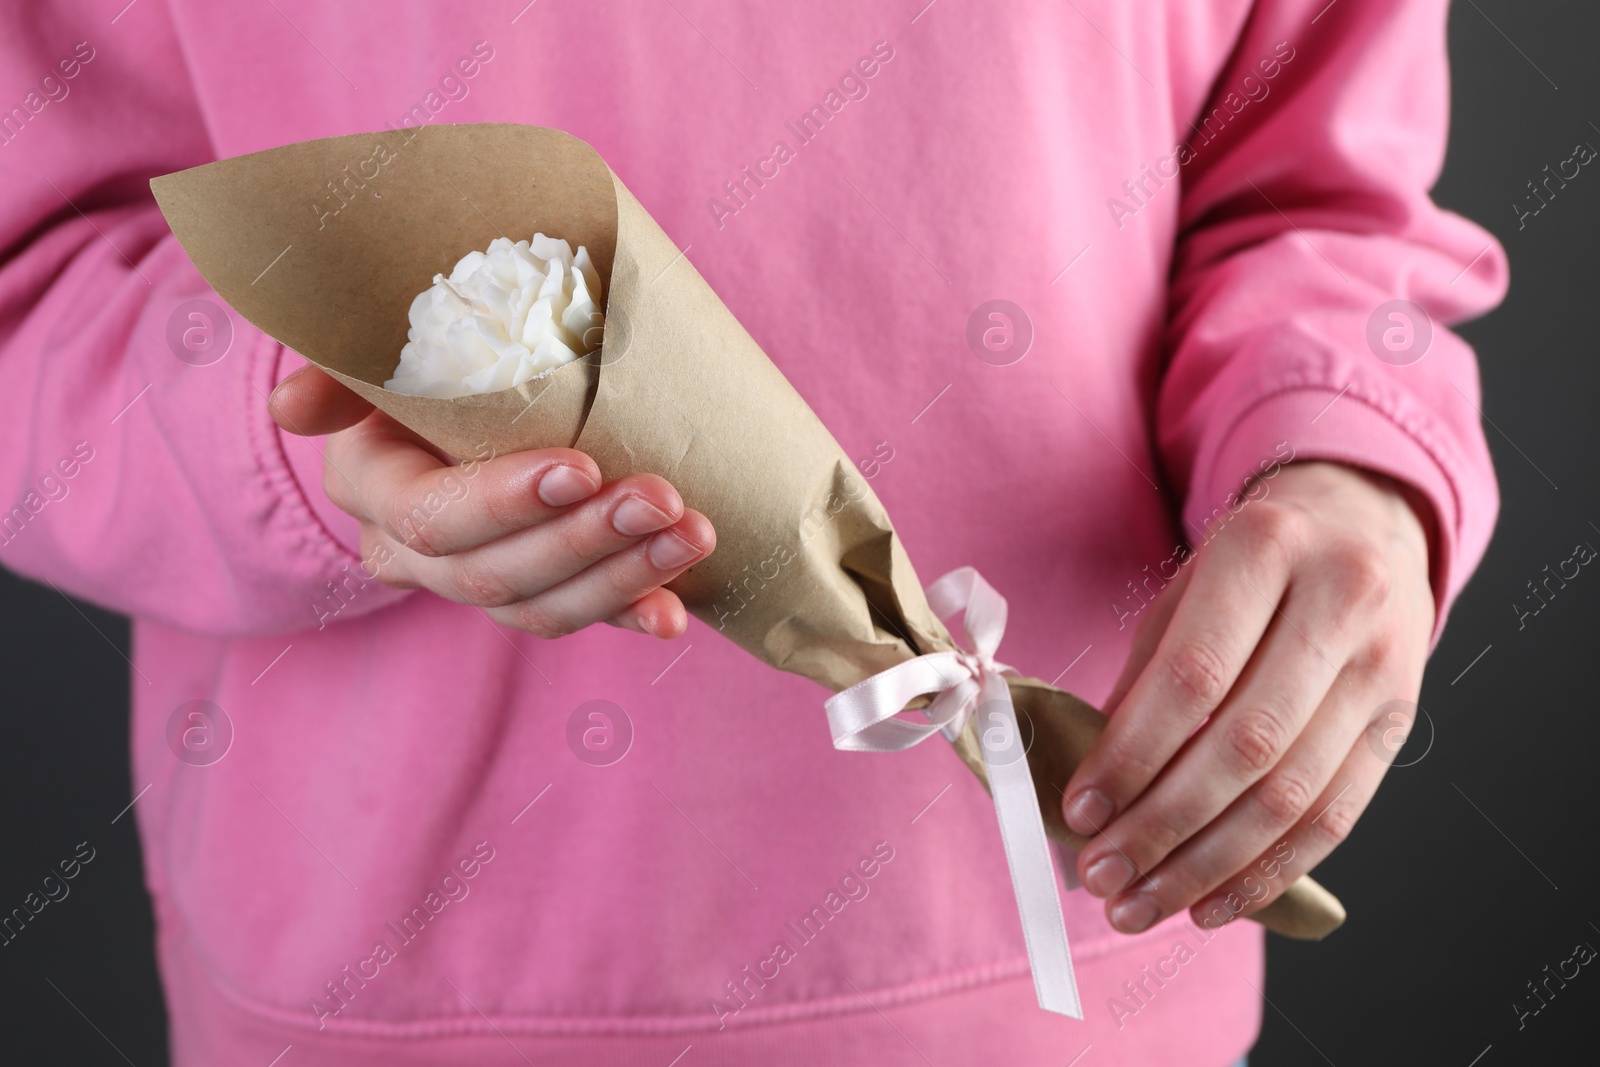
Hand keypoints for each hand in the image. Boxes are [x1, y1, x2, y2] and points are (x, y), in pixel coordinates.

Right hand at [269, 365, 714, 637]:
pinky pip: (576, 619)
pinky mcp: (530, 595)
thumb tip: (292, 405)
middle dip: (585, 540)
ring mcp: (471, 581)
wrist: (461, 385)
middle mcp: (411, 551)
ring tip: (692, 534)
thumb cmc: (428, 351)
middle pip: (493, 573)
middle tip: (662, 499)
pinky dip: (629, 615)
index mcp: (371, 485)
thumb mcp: (383, 344)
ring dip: (623, 577)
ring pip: (539, 608)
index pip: (431, 516)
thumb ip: (345, 365)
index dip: (504, 502)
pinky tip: (674, 616)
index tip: (583, 467)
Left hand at [1061, 461, 1434, 932]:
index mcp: (1266, 549)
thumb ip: (1143, 678)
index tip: (1081, 811)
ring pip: (1293, 795)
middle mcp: (1339, 602)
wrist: (1363, 526)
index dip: (1133, 754)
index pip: (1193, 676)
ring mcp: (1383, 666)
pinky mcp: (1402, 722)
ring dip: (1208, 866)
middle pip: (1246, 745)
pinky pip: (1336, 818)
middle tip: (1105, 876)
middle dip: (1164, 825)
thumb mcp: (1186, 590)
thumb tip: (1092, 785)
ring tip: (1143, 903)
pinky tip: (1211, 902)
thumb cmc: (1252, 565)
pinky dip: (1268, 871)